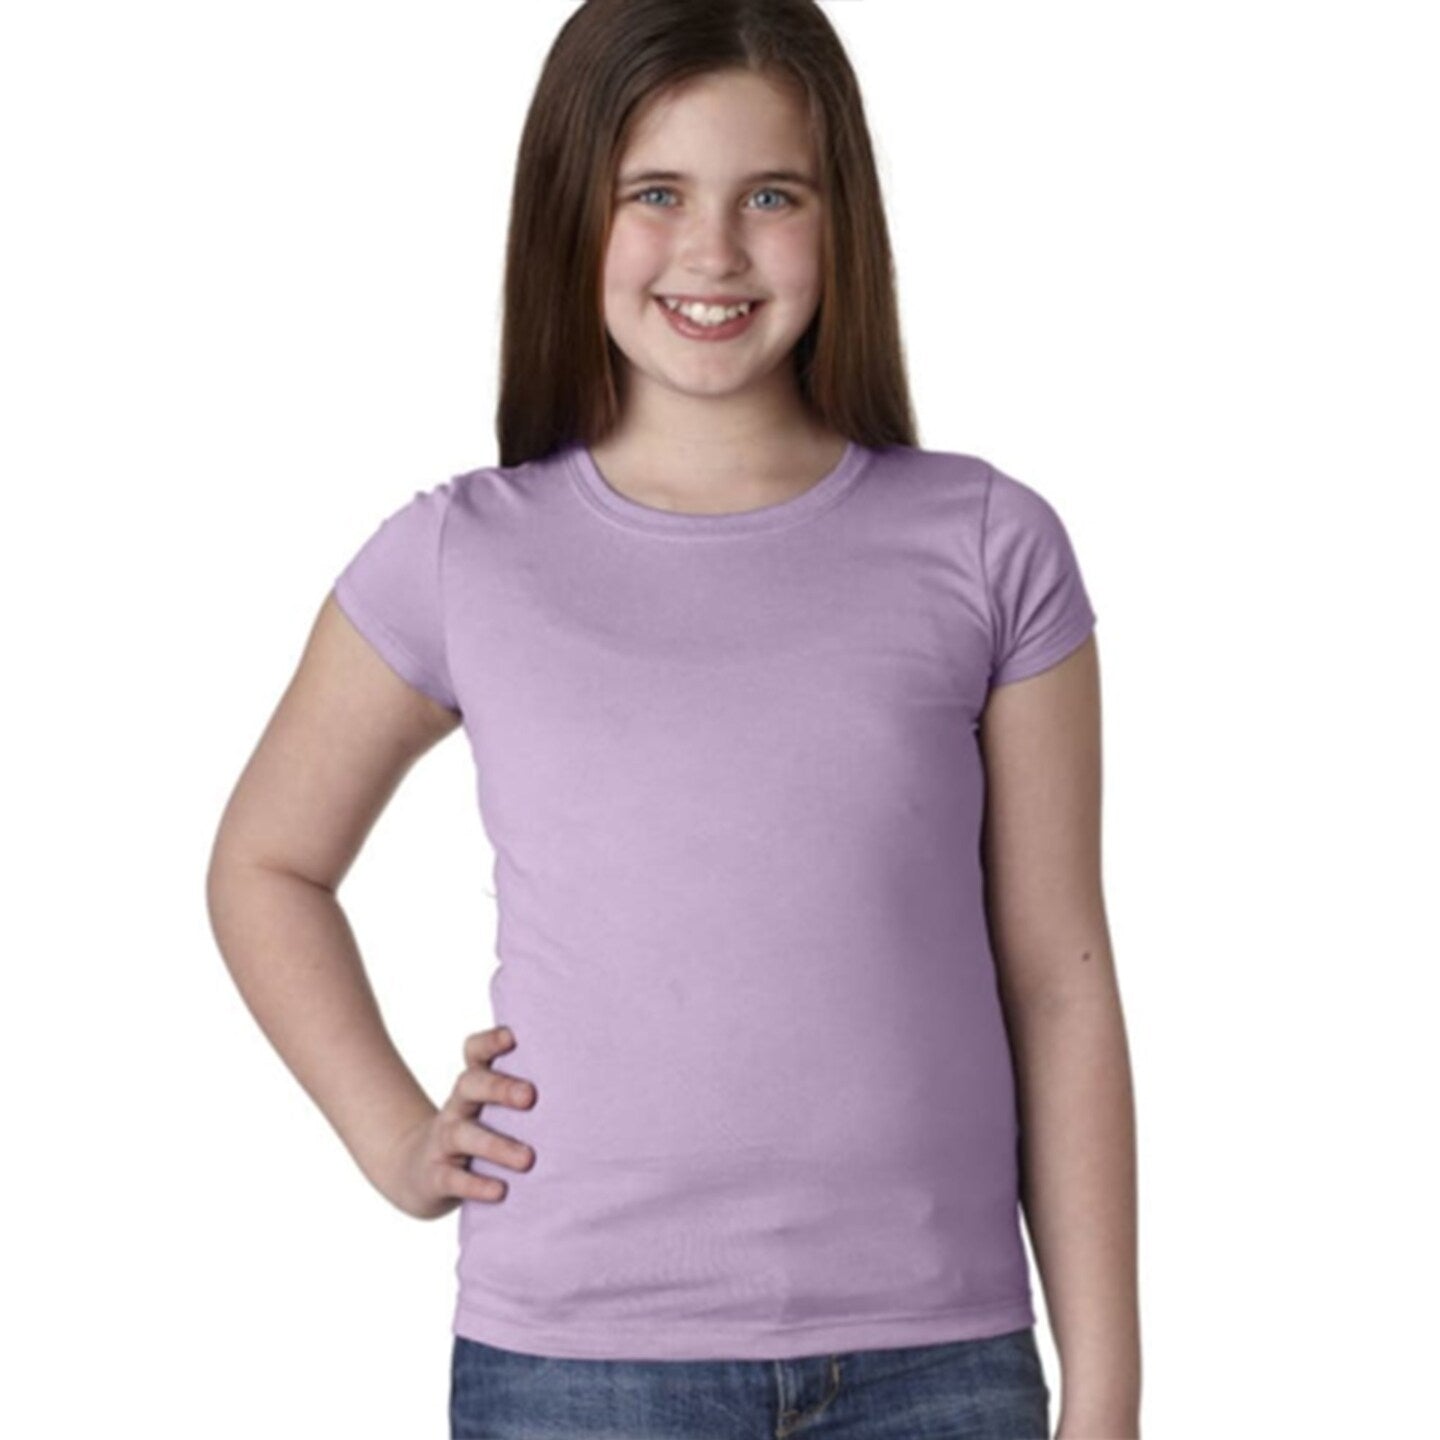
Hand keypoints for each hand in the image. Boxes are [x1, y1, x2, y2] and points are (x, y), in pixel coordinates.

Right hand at [381, 1025, 537, 1219]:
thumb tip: (585, 1083)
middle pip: (470, 1085)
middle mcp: (457, 1106)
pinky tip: (500, 1191)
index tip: (513, 1037)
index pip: (475, 1052)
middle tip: (530, 1097)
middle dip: (500, 1088)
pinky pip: (453, 1179)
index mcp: (474, 1084)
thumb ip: (524, 1093)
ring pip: (463, 1135)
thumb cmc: (477, 1131)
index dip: (490, 1041)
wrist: (420, 1171)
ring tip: (528, 1159)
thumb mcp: (492, 1107)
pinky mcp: (435, 1175)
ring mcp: (443, 1140)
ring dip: (496, 1145)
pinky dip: (476, 1185)